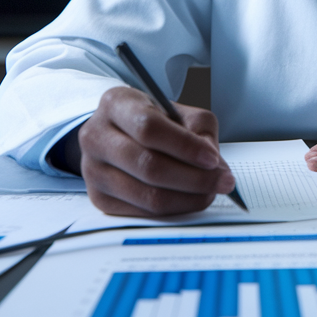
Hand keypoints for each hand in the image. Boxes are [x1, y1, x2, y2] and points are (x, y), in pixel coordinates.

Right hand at [74, 86, 235, 216]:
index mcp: (115, 104)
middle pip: (148, 166)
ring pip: (147, 195)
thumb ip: (199, 129)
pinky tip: (189, 199)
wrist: (118, 134)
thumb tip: (214, 166)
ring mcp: (93, 171)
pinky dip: (174, 209)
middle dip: (194, 178)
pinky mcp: (99, 199)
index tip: (213, 159)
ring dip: (188, 198)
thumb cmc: (151, 120)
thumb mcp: (176, 110)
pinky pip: (143, 212)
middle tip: (222, 181)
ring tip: (210, 191)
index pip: (149, 128)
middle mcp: (97, 136)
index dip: (185, 147)